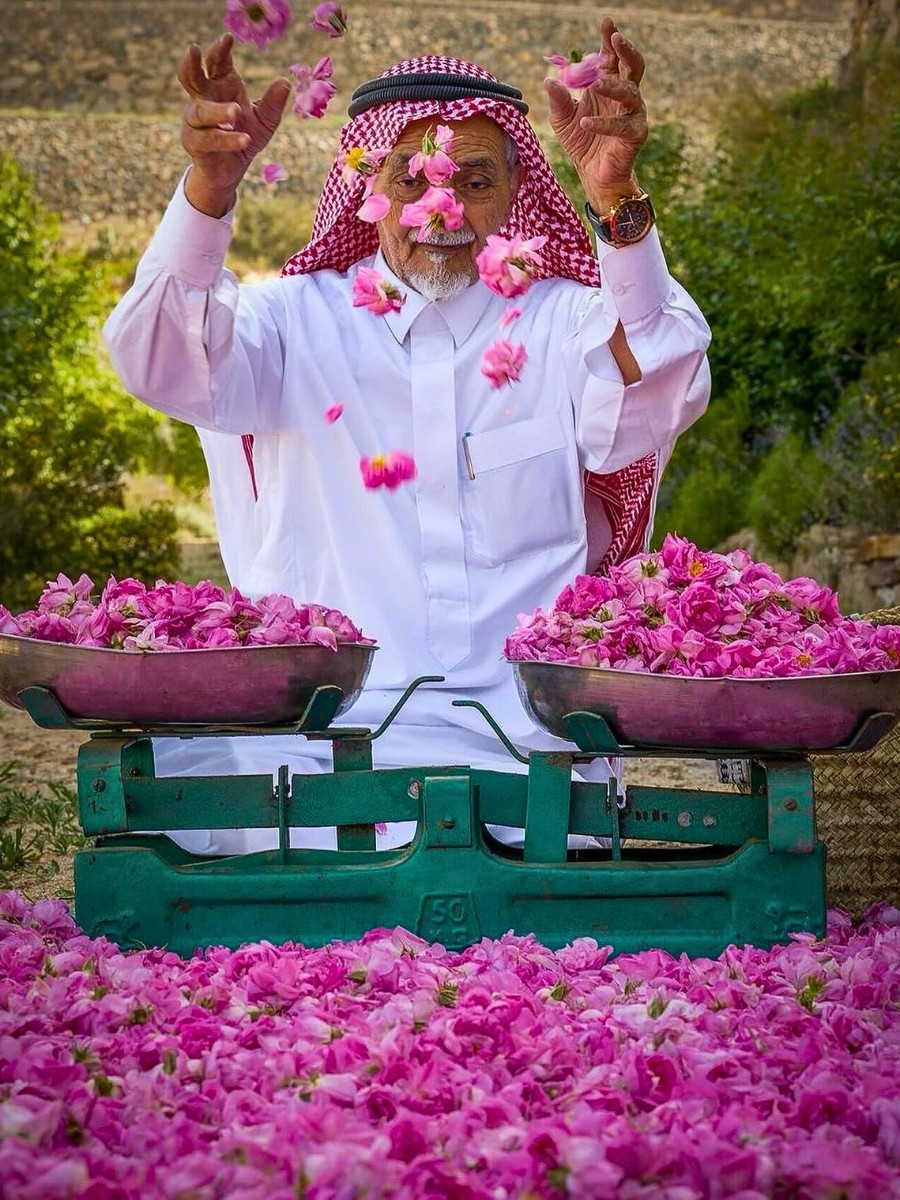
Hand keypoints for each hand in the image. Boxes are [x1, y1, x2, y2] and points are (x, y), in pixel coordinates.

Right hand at [178, 33, 291, 216]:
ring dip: (218, 110)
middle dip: (191, 63)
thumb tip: (285, 82)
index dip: (219, 50)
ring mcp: (194, 121)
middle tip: (193, 49)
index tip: (228, 38)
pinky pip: (209, 138)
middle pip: (190, 77)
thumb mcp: (265, 121)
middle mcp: (203, 99)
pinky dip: (227, 139)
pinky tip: (244, 139)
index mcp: (220, 86)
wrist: (233, 171)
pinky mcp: (194, 142)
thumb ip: (273, 103)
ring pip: (200, 111)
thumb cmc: (246, 138)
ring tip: (237, 111)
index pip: (216, 63)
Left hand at [544, 16, 647, 213]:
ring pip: (630, 92)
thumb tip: (549, 80)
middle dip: (626, 50)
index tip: (606, 23)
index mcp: (609, 85)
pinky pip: (621, 125)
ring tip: (593, 86)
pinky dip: (603, 123)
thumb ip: (558, 100)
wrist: (594, 174)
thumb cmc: (582, 142)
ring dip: (612, 86)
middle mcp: (625, 96)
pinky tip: (585, 122)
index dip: (610, 40)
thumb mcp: (563, 120)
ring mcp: (634, 114)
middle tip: (616, 39)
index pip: (613, 57)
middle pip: (633, 66)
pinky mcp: (636, 134)